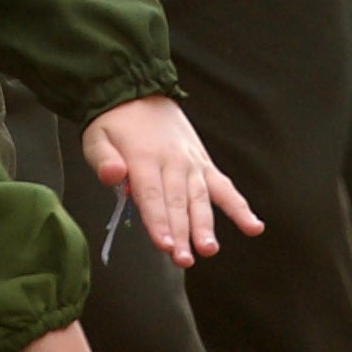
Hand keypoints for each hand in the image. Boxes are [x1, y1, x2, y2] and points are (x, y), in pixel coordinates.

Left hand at [84, 95, 263, 266]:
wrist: (139, 92)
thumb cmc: (115, 123)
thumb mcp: (96, 137)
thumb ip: (103, 159)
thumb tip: (112, 175)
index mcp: (144, 158)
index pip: (152, 195)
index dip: (159, 222)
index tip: (165, 245)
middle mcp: (173, 161)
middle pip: (177, 203)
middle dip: (181, 233)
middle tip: (183, 260)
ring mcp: (192, 163)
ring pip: (200, 199)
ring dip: (205, 226)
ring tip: (209, 249)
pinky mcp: (204, 165)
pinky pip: (225, 188)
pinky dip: (240, 207)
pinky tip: (254, 227)